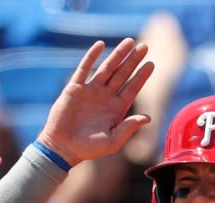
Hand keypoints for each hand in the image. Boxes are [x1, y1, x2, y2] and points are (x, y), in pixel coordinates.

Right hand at [36, 38, 154, 167]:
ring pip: (107, 68)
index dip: (141, 76)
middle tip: (145, 46)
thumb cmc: (88, 148)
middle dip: (133, 60)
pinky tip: (100, 45)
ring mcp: (90, 91)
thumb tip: (148, 117)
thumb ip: (128, 128)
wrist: (62, 148)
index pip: (132, 88)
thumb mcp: (113, 141)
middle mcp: (105, 97)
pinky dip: (92, 56)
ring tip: (129, 42)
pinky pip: (84, 68)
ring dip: (118, 55)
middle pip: (122, 74)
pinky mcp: (75, 88)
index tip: (151, 64)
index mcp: (116, 109)